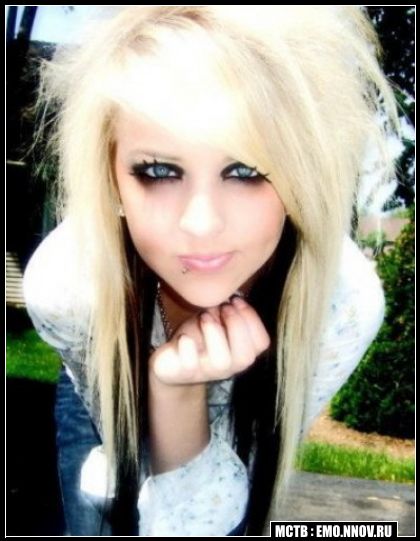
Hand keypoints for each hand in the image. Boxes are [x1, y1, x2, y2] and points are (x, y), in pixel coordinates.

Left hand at [149, 296, 270, 385]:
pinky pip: (189, 364)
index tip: (236, 300)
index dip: (252, 319)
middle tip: (224, 307)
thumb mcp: (215, 321)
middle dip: (237, 326)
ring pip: (221, 361)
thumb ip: (226, 312)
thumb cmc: (197, 338)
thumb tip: (230, 296)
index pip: (261, 343)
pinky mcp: (183, 372)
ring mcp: (205, 372)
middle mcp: (227, 367)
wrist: (169, 363)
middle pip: (246, 357)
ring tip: (205, 316)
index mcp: (240, 353)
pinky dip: (188, 347)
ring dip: (215, 333)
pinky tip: (184, 337)